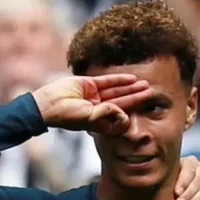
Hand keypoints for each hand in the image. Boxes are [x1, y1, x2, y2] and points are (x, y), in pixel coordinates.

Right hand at [32, 74, 152, 132]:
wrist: (47, 104)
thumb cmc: (66, 116)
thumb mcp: (88, 118)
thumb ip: (105, 114)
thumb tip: (122, 112)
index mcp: (99, 120)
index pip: (119, 116)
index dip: (130, 114)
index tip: (140, 113)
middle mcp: (98, 108)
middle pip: (122, 102)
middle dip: (136, 98)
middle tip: (152, 94)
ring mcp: (94, 95)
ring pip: (117, 91)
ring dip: (131, 88)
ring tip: (146, 85)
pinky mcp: (89, 84)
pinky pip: (107, 81)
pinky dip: (119, 79)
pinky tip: (132, 78)